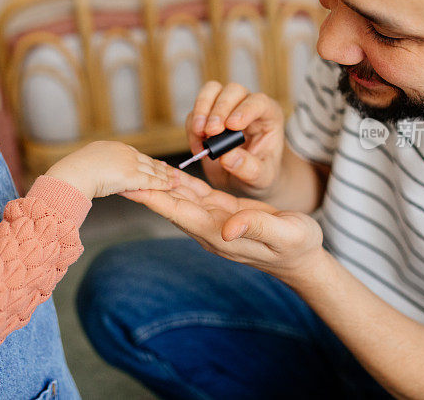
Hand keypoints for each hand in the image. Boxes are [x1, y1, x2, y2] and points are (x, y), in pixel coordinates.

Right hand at [47, 141, 178, 198]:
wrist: (74, 173)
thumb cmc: (74, 171)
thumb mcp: (87, 162)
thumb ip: (96, 164)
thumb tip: (92, 168)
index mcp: (114, 147)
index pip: (136, 155)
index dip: (147, 161)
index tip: (156, 164)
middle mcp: (124, 153)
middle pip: (148, 161)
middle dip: (161, 168)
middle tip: (173, 172)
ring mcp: (129, 164)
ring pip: (153, 171)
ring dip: (166, 176)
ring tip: (177, 180)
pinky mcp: (132, 176)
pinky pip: (151, 181)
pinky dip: (163, 184)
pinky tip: (171, 187)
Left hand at [122, 172, 323, 280]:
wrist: (303, 257)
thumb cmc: (297, 246)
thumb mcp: (284, 234)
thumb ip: (256, 227)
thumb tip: (228, 227)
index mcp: (218, 232)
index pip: (177, 212)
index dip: (151, 199)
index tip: (127, 187)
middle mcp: (209, 227)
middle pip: (169, 204)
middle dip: (145, 187)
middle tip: (119, 169)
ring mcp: (214, 220)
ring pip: (179, 197)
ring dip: (158, 182)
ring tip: (135, 165)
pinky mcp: (222, 211)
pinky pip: (195, 194)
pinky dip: (179, 181)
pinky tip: (166, 171)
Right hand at [187, 81, 284, 198]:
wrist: (244, 181)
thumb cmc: (260, 174)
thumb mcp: (261, 177)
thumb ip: (249, 168)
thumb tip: (227, 156)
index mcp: (268, 116)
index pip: (258, 102)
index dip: (245, 110)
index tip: (232, 126)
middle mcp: (247, 106)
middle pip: (233, 91)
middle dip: (220, 109)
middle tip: (212, 132)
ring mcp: (225, 108)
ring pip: (212, 91)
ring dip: (202, 110)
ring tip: (200, 133)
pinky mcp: (207, 116)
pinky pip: (195, 111)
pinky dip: (192, 127)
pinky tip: (198, 146)